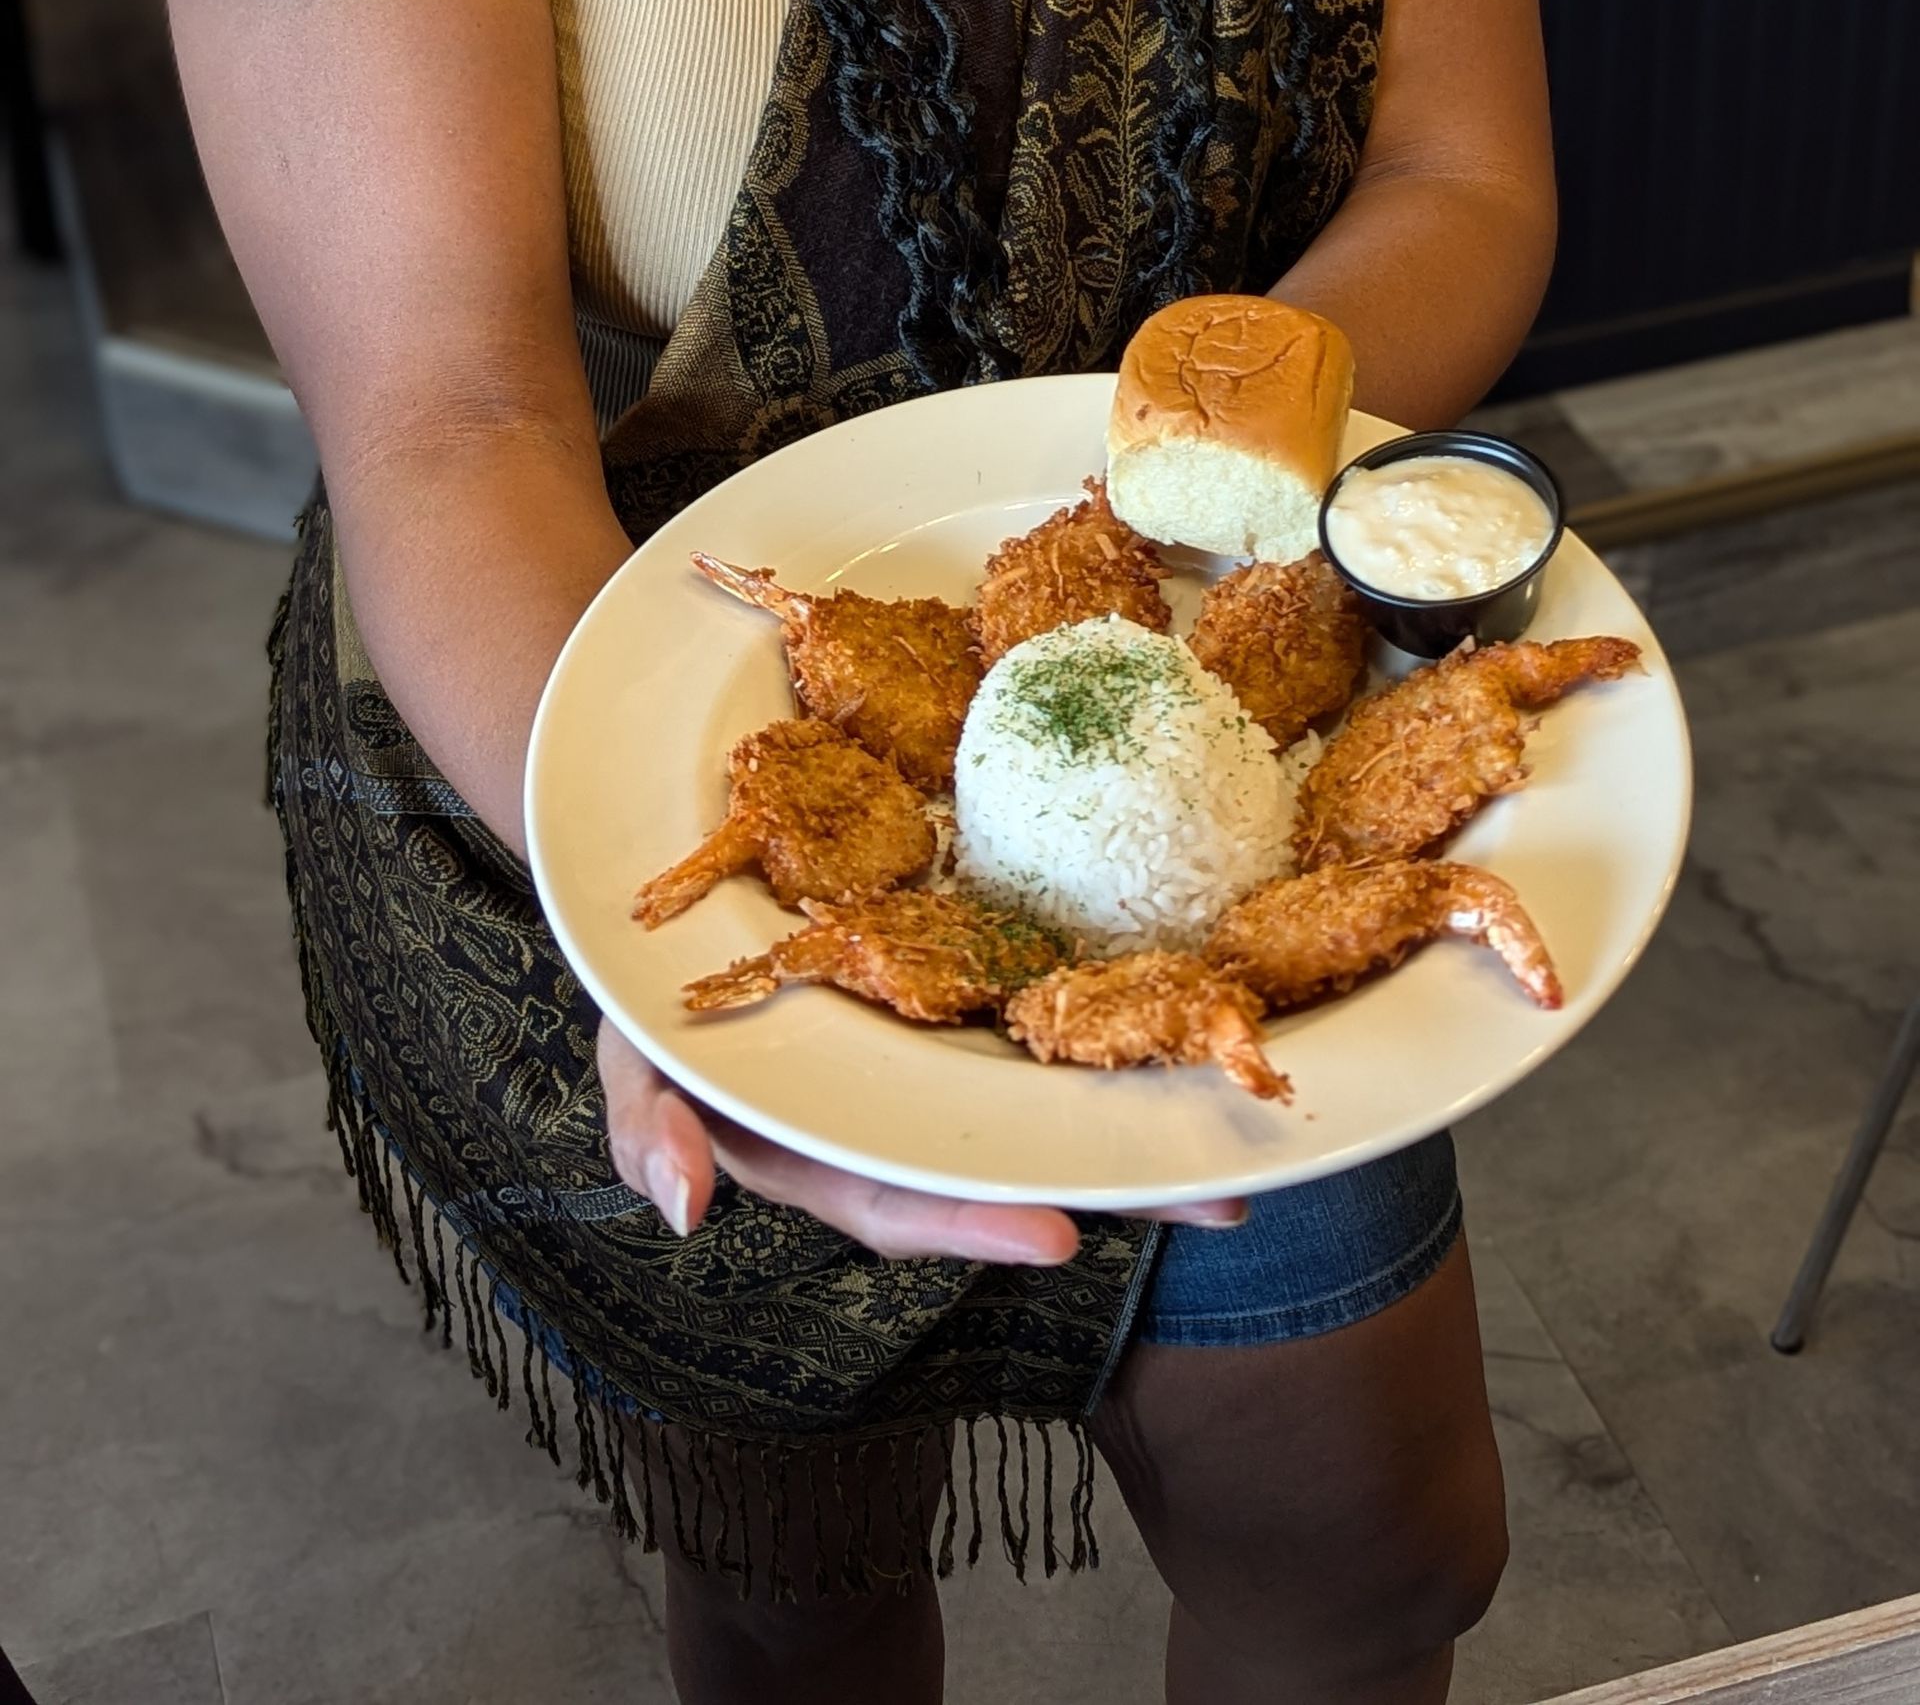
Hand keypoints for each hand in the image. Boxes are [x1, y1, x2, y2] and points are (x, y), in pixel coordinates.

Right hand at [597, 1017, 1244, 1261]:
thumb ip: (649, 1124)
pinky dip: (1111, 1026)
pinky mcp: (963, 988)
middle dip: (1113, 1185)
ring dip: (1140, 1121)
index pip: (906, 1200)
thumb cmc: (649, 990)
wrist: (677, 898)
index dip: (978, 1225)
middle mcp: (898, 1117)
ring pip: (1045, 1100)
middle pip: (1010, 1164)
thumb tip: (681, 1206)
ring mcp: (936, 1058)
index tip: (1060, 1238)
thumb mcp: (631, 1050)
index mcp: (826, 1149)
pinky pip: (1039, 1016)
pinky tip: (1194, 1021)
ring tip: (1249, 1141)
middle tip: (1220, 1202)